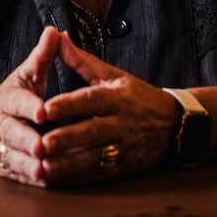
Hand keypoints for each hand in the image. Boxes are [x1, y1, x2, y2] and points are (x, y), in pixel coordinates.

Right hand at [0, 25, 58, 185]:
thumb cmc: (11, 97)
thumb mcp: (24, 75)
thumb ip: (42, 56)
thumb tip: (56, 30)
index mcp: (8, 99)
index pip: (17, 101)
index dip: (29, 106)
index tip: (42, 111)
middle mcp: (0, 124)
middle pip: (13, 133)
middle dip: (27, 141)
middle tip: (43, 147)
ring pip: (12, 158)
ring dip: (27, 165)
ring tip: (44, 169)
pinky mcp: (2, 166)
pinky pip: (16, 175)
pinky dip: (29, 179)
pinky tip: (46, 181)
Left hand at [37, 31, 180, 183]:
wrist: (174, 124)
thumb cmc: (136, 97)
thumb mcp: (114, 75)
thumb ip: (83, 60)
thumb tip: (58, 37)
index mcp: (118, 97)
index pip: (91, 99)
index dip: (69, 104)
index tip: (46, 108)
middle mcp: (123, 123)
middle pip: (92, 131)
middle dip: (67, 139)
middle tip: (41, 143)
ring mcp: (125, 148)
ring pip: (94, 158)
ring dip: (68, 164)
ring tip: (43, 167)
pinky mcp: (125, 168)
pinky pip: (99, 174)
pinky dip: (77, 178)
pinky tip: (57, 179)